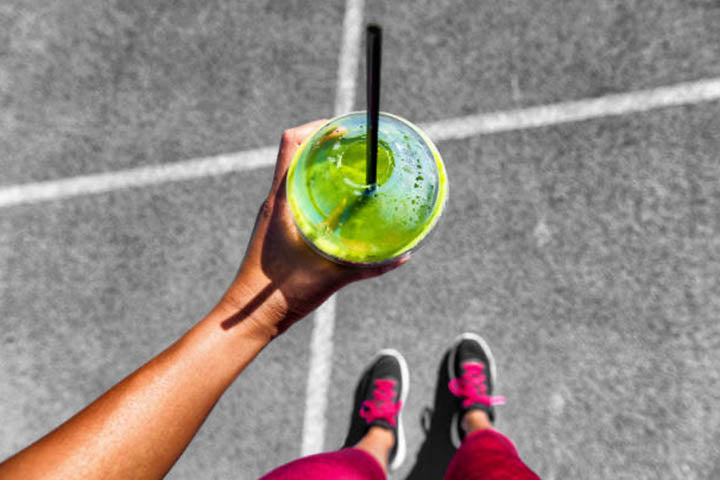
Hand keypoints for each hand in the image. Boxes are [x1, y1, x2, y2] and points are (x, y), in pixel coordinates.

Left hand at [221, 120, 408, 336]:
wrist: (249, 316)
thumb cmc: (280, 294)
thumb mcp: (331, 276)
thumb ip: (368, 266)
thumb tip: (403, 256)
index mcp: (281, 201)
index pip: (292, 143)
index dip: (317, 127)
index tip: (343, 128)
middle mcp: (275, 201)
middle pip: (297, 153)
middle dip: (325, 143)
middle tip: (356, 146)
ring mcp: (275, 214)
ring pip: (297, 174)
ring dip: (320, 165)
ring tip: (351, 168)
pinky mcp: (278, 228)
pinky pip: (298, 196)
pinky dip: (318, 189)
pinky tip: (340, 204)